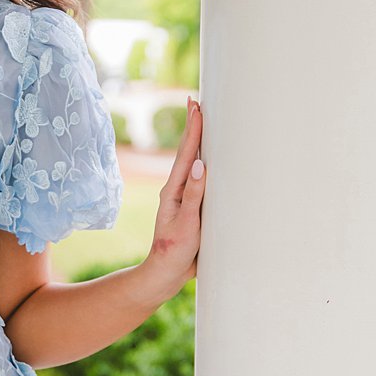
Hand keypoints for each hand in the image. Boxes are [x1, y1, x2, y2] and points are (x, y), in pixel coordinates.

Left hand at [143, 95, 204, 297]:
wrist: (166, 274)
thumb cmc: (175, 251)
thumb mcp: (186, 224)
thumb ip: (193, 195)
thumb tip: (200, 164)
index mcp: (174, 190)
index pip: (186, 154)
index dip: (193, 129)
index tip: (197, 107)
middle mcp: (178, 190)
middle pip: (187, 152)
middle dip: (193, 127)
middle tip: (196, 102)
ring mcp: (185, 198)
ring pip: (193, 163)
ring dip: (198, 142)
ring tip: (203, 123)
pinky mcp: (193, 207)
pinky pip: (200, 179)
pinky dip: (205, 162)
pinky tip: (210, 161)